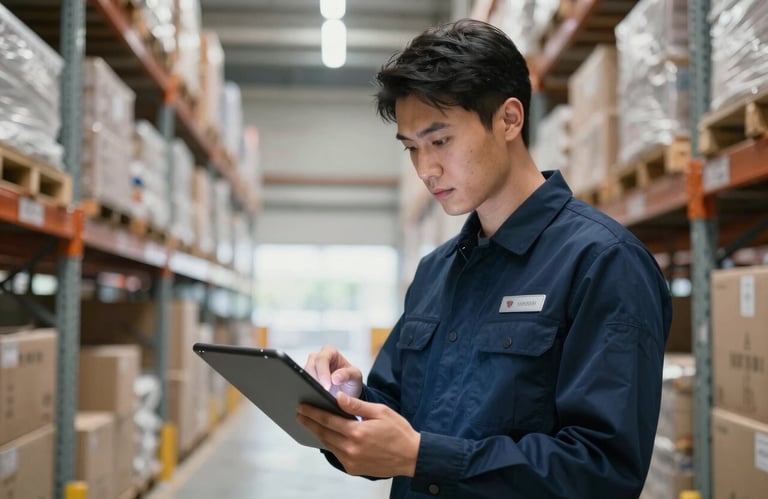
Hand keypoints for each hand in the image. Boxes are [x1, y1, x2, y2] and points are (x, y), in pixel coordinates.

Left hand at [297, 393, 419, 477]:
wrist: (411, 456)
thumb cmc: (398, 431)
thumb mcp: (380, 412)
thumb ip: (357, 405)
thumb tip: (338, 396)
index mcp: (357, 432)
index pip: (328, 420)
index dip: (313, 412)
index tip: (302, 406)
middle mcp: (351, 448)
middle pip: (323, 433)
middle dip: (310, 422)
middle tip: (299, 413)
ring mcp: (351, 461)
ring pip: (328, 444)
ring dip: (317, 433)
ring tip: (309, 423)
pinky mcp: (353, 468)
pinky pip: (336, 454)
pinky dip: (329, 444)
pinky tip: (326, 436)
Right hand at [304, 345, 362, 397]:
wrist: (347, 392)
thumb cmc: (351, 380)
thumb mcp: (356, 376)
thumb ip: (348, 374)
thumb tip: (335, 378)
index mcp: (331, 352)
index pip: (322, 358)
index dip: (323, 372)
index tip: (327, 386)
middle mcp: (318, 358)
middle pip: (311, 366)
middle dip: (316, 380)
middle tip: (322, 393)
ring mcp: (311, 368)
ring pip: (304, 375)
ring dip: (310, 386)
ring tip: (319, 396)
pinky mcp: (306, 378)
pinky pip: (302, 383)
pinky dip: (308, 390)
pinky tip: (314, 397)